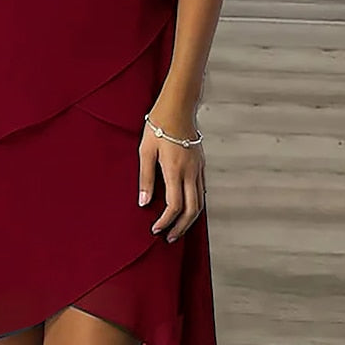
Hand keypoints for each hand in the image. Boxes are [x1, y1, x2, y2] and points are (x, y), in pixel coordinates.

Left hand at [138, 107, 205, 243]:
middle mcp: (191, 171)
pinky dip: (195, 204)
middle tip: (169, 238)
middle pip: (192, 209)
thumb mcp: (145, 150)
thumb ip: (145, 178)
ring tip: (177, 228)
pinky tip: (186, 209)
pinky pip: (201, 189)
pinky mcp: (201, 163)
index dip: (166, 221)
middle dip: (181, 227)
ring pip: (200, 201)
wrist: (178, 106)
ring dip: (190, 219)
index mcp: (175, 169)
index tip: (155, 229)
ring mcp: (198, 168)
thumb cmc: (158, 126)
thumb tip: (143, 203)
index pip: (174, 205)